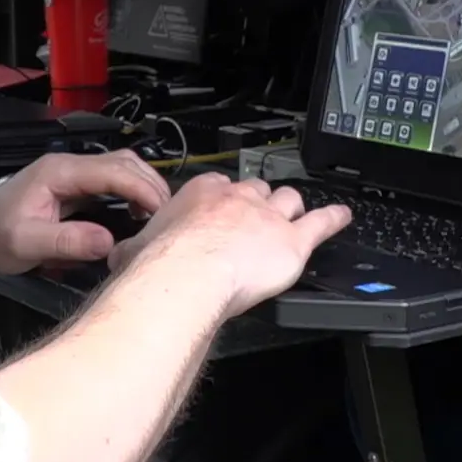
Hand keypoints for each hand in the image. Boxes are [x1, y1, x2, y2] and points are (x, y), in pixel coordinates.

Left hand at [0, 150, 171, 275]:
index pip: (112, 171)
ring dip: (144, 185)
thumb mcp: (27, 244)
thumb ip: (67, 242)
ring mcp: (72, 173)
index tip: (162, 213)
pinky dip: (132, 191)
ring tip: (159, 214)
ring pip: (121, 167)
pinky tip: (140, 212)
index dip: (142, 189)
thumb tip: (109, 242)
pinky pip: (112, 179)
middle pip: (123, 162)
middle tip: (169, 216)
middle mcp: (70, 165)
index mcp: (60, 172)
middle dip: (150, 185)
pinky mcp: (75, 185)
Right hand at [109, 173, 352, 318]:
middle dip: (258, 201)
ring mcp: (269, 217)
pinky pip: (320, 223)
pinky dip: (333, 218)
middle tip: (257, 216)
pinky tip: (342, 217)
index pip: (220, 186)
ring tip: (295, 213)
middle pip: (257, 190)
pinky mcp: (293, 241)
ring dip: (291, 207)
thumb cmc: (162, 264)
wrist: (189, 275)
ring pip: (288, 200)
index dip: (223, 199)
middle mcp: (239, 198)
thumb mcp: (135, 248)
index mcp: (203, 193)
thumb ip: (134, 246)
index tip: (222, 208)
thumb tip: (118, 254)